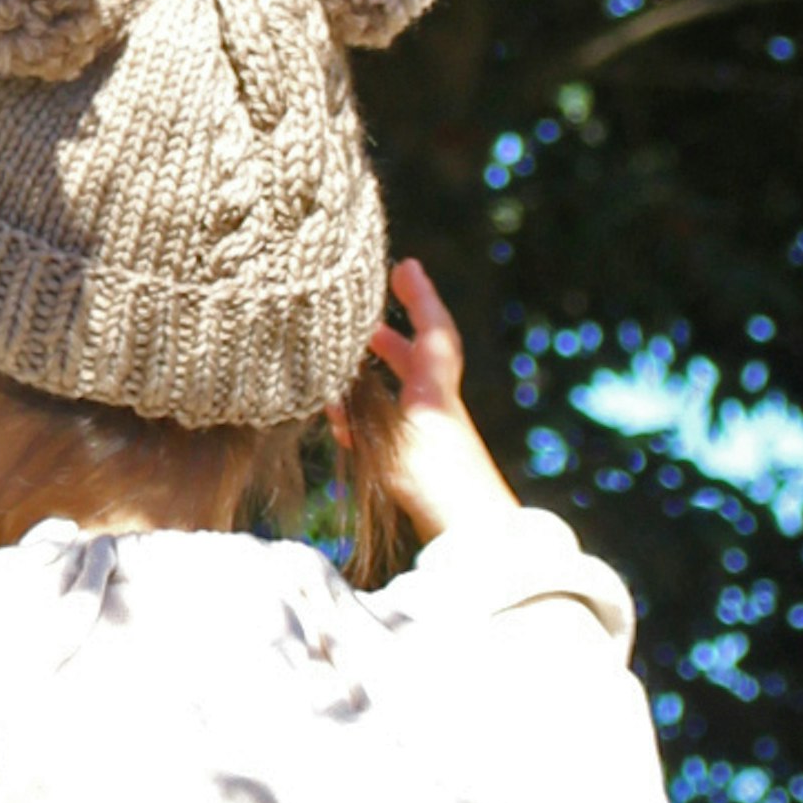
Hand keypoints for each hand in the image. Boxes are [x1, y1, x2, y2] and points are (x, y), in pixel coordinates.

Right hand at [370, 257, 514, 543]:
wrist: (476, 537)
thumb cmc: (438, 486)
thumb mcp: (397, 440)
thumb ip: (362, 417)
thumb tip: (326, 392)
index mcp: (435, 393)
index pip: (433, 333)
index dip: (421, 297)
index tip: (404, 266)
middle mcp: (438, 410)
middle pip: (418, 362)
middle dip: (390, 338)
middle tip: (362, 321)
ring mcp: (434, 440)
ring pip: (404, 395)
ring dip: (376, 378)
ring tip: (343, 368)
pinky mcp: (427, 469)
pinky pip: (395, 429)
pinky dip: (371, 419)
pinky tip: (345, 428)